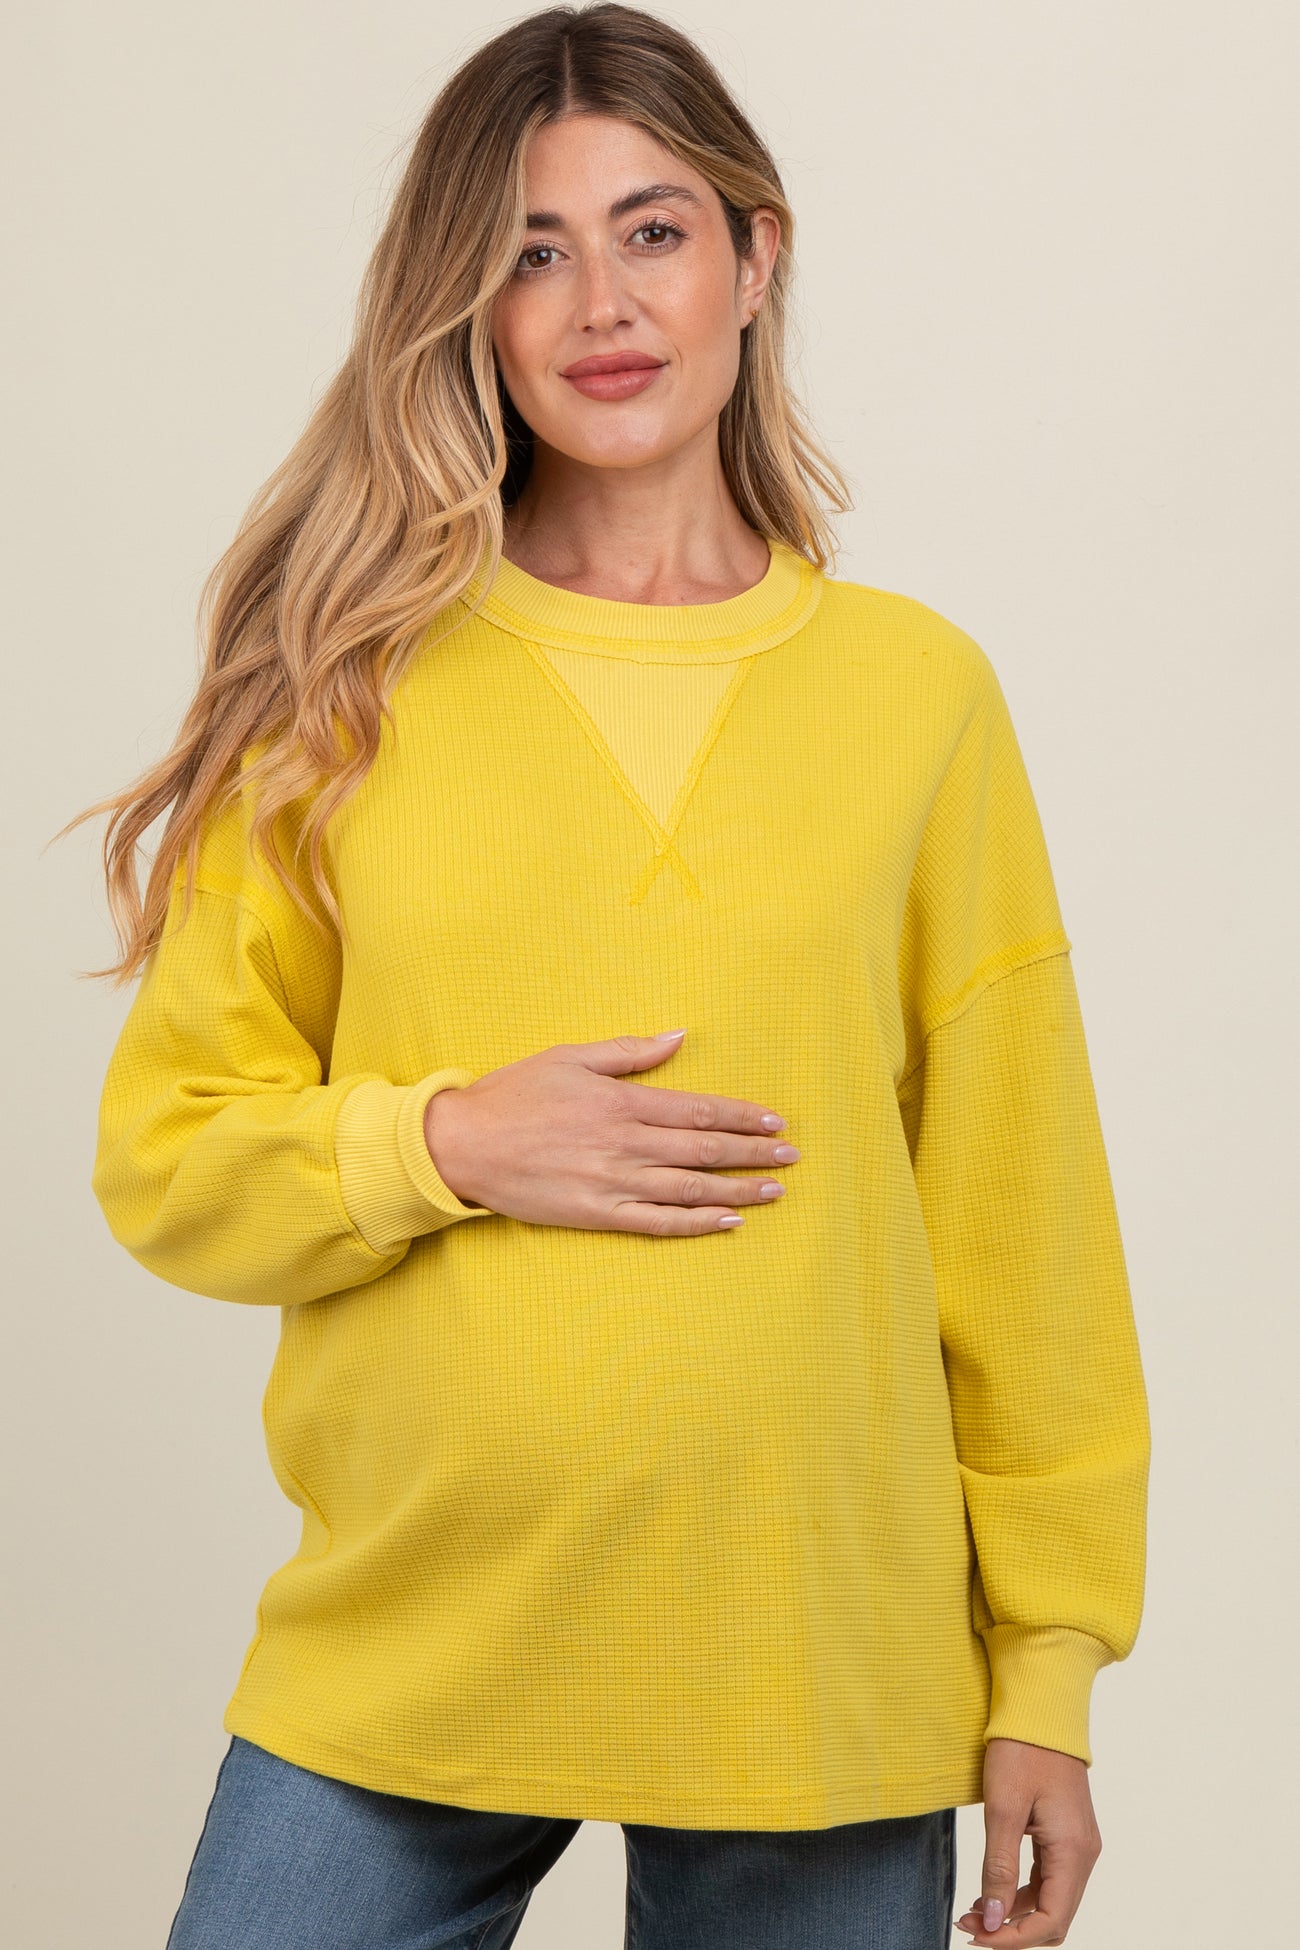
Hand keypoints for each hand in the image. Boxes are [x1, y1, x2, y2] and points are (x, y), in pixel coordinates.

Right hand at [423, 1028, 800, 1232]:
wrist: (462, 1145)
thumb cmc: (513, 1095)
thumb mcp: (570, 1057)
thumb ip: (629, 1051)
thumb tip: (679, 1037)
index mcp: (622, 1103)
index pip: (699, 1111)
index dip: (742, 1116)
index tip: (775, 1122)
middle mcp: (625, 1144)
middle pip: (705, 1150)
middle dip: (753, 1153)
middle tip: (791, 1157)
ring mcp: (613, 1183)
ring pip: (690, 1188)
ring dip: (738, 1190)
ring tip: (774, 1191)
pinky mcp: (597, 1215)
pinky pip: (659, 1223)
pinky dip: (697, 1223)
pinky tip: (727, 1222)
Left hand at [955, 1738, 1102, 1946]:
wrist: (1040, 1707)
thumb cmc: (1021, 1749)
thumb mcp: (1002, 1808)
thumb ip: (998, 1868)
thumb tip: (991, 1920)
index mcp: (1074, 1850)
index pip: (1052, 1920)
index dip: (1014, 1938)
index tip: (978, 1936)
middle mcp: (1084, 1853)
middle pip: (1054, 1917)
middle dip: (1012, 1929)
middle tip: (968, 1925)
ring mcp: (1077, 1844)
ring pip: (1050, 1900)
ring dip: (1013, 1913)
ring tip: (971, 1910)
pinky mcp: (1065, 1834)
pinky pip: (1047, 1878)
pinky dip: (1020, 1892)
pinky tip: (989, 1890)